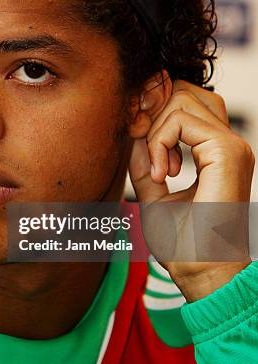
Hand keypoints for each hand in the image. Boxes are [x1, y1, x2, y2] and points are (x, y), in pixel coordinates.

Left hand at [128, 79, 254, 300]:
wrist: (202, 272)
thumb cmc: (182, 242)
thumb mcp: (153, 191)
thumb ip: (144, 158)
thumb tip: (132, 128)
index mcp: (215, 151)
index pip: (185, 102)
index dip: (154, 109)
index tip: (136, 138)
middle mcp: (227, 143)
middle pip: (184, 91)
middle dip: (152, 109)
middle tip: (141, 144)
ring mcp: (230, 145)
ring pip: (183, 98)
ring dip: (156, 128)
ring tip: (157, 169)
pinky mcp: (227, 152)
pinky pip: (182, 120)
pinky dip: (160, 140)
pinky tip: (162, 174)